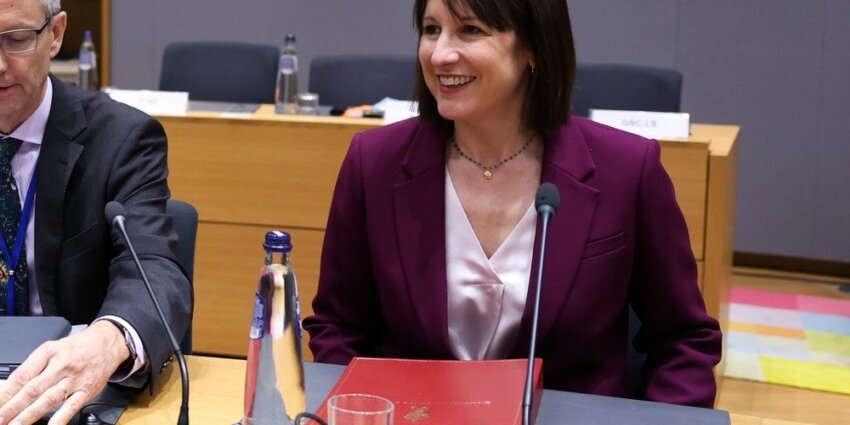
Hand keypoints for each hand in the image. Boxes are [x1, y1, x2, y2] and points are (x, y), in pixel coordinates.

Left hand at [0, 321, 129, 424]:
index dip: (5, 393)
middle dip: (12, 407)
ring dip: (29, 415)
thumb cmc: (77, 348)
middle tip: (0, 419)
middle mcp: (61, 366)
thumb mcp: (52, 349)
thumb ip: (33, 367)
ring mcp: (75, 379)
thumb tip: (10, 388)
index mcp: (48, 353)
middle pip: (32, 390)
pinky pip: (71, 407)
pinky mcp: (87, 390)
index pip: (22, 375)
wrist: (107, 343)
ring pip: (48, 399)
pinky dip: (60, 419)